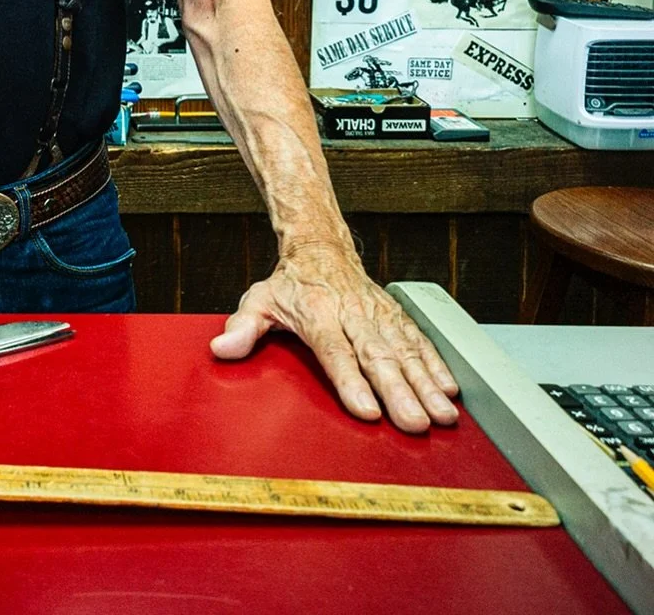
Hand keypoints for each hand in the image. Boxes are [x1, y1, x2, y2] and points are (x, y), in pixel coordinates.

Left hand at [210, 242, 459, 433]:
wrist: (322, 247)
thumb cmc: (292, 283)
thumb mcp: (260, 300)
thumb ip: (243, 327)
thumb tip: (221, 348)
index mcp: (318, 313)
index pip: (335, 351)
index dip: (351, 381)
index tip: (367, 410)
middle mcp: (352, 314)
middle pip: (377, 356)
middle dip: (398, 392)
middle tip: (413, 423)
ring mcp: (378, 314)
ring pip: (404, 350)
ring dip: (425, 384)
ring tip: (441, 416)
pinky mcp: (396, 315)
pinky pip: (419, 340)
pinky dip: (436, 364)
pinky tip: (449, 390)